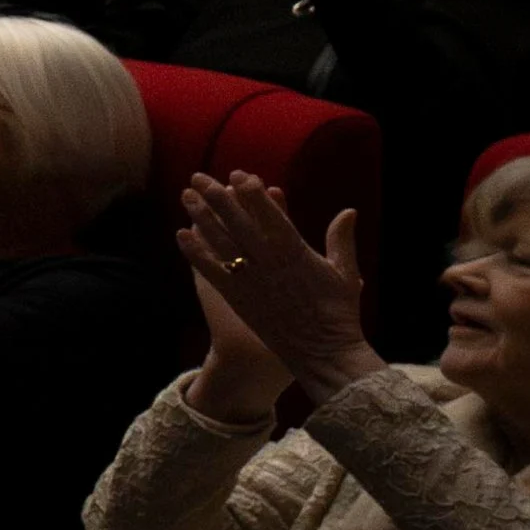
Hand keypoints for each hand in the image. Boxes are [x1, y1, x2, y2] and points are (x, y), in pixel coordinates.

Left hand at [177, 172, 379, 404]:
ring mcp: (250, 280)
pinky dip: (195, 253)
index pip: (269, 214)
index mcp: (296, 252)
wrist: (322, 354)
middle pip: (238, 222)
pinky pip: (212, 271)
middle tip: (199, 177)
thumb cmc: (338, 313)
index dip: (252, 193)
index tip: (238, 175)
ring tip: (186, 196)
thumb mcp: (345, 273)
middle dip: (217, 196)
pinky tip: (181, 235)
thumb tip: (349, 211)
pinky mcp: (238, 298)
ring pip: (221, 241)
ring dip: (201, 217)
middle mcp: (269, 262)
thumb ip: (341, 240)